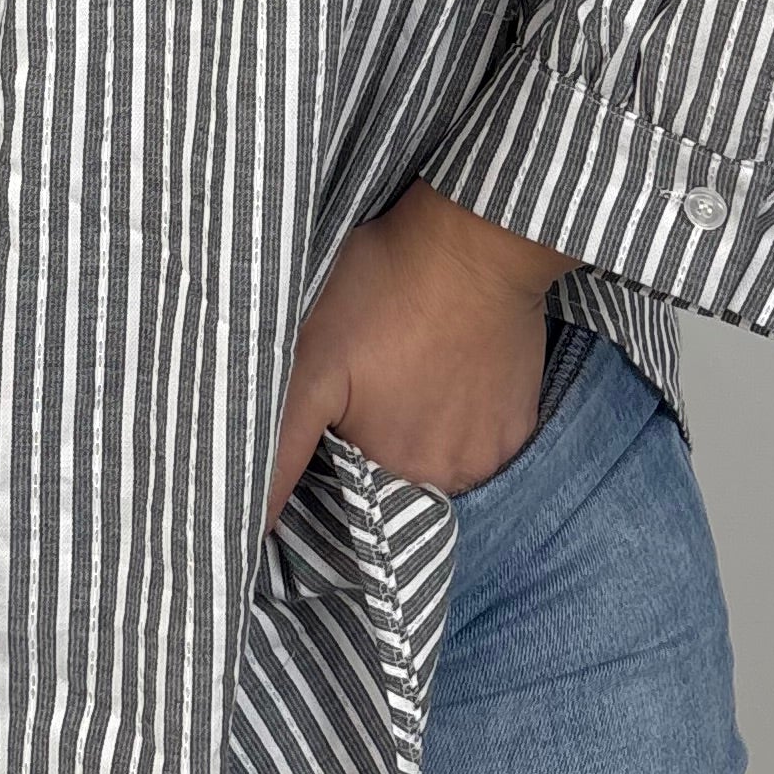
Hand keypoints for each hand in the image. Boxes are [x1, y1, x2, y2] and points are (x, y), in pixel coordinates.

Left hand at [264, 181, 572, 530]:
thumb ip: (281, 449)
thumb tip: (251, 532)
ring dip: (419, 431)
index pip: (351, 495)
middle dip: (373, 445)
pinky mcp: (522, 422)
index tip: (334, 417)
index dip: (333, 462)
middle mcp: (448, 481)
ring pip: (439, 460)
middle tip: (368, 383)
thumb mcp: (310, 364)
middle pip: (395, 478)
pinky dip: (461, 413)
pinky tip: (446, 369)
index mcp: (391, 474)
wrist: (474, 241)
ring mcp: (493, 454)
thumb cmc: (383, 292)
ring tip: (406, 372)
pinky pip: (482, 436)